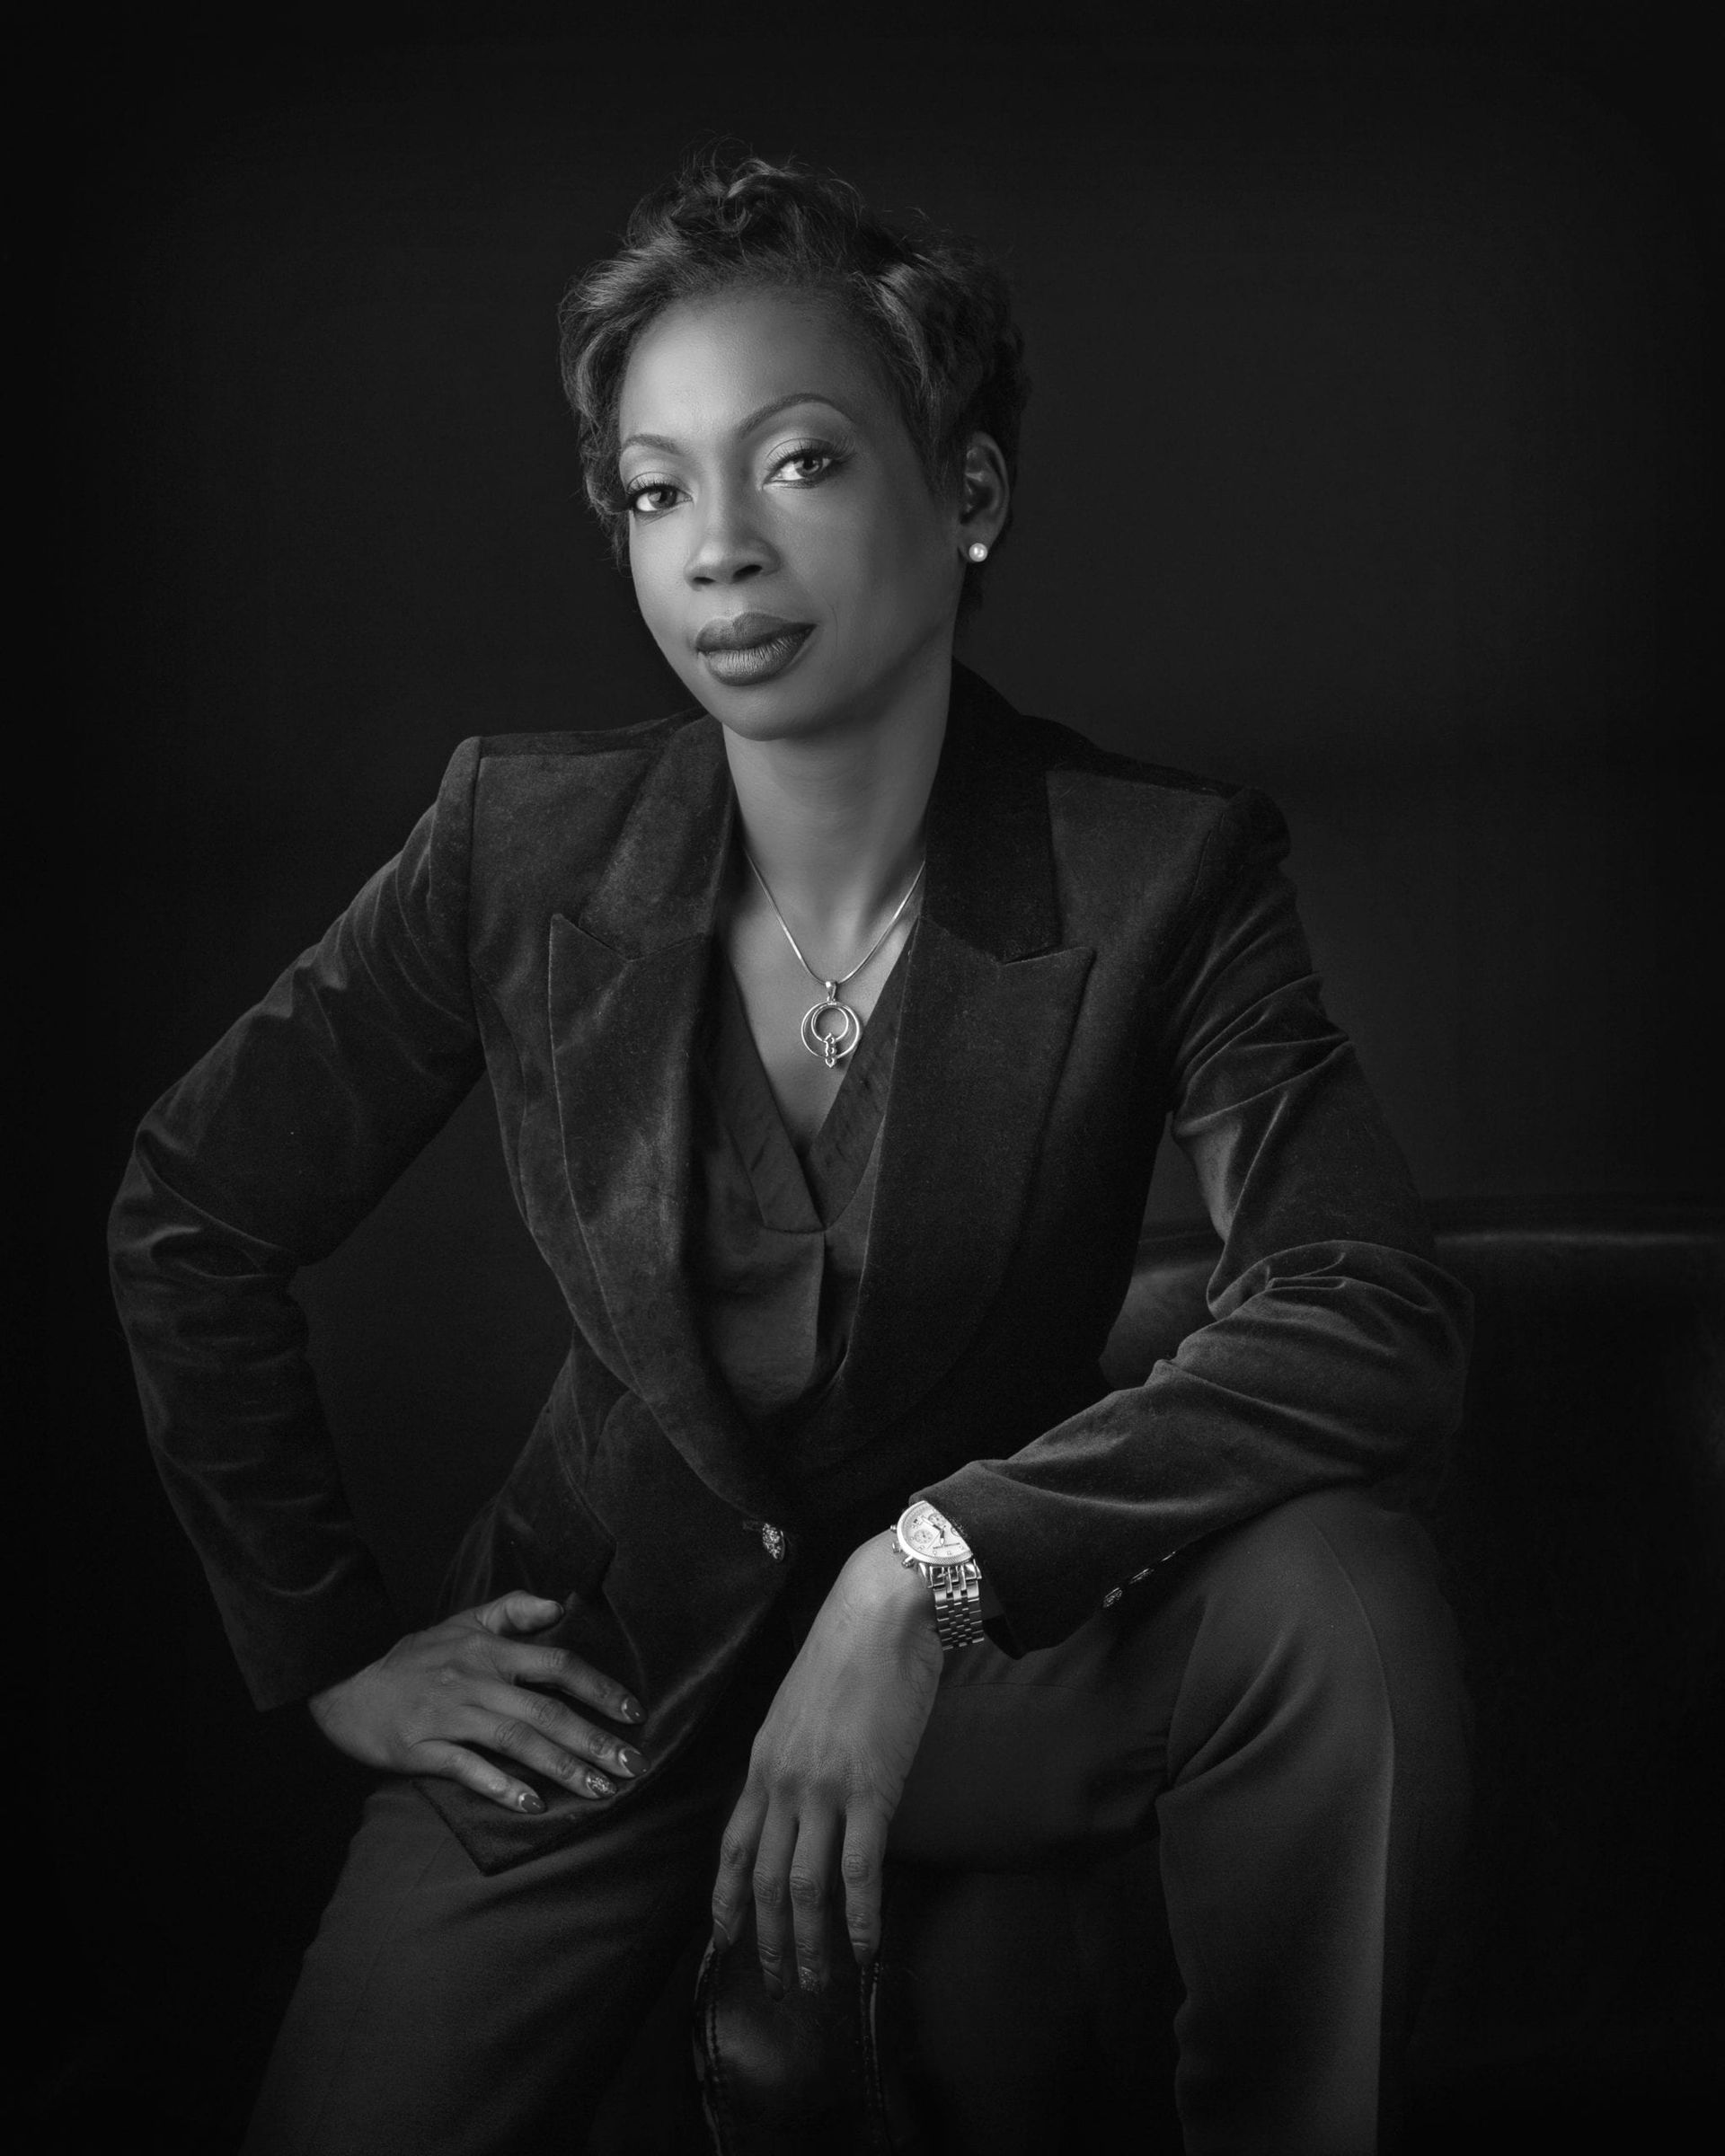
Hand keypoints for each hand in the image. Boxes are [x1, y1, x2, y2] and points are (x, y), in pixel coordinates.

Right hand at [307, 1591, 646, 1814]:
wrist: (346, 1685)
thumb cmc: (415, 1657)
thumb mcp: (463, 1621)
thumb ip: (514, 1610)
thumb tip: (561, 1605)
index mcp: (490, 1650)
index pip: (557, 1664)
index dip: (599, 1688)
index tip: (633, 1712)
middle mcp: (476, 1680)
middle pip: (546, 1711)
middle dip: (594, 1741)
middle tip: (633, 1766)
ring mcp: (450, 1715)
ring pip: (516, 1742)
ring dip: (562, 1768)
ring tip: (599, 1790)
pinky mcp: (422, 1748)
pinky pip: (469, 1769)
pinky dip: (502, 1787)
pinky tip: (533, 1805)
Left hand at [711, 1536, 942, 1994]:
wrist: (880, 1614)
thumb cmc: (848, 1651)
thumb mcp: (799, 1706)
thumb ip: (793, 1754)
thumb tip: (803, 1793)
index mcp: (762, 1760)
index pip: (731, 1845)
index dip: (725, 1899)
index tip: (726, 1939)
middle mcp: (782, 1781)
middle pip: (762, 1878)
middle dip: (768, 1938)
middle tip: (779, 1983)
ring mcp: (823, 1789)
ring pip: (804, 1885)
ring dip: (809, 1942)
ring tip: (816, 1983)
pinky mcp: (869, 1791)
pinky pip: (859, 1871)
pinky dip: (859, 1918)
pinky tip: (865, 1949)